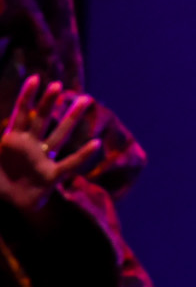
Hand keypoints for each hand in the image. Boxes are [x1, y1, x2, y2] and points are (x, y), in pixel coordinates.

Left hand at [0, 75, 102, 228]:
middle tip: (58, 85)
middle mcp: (30, 146)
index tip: (35, 78)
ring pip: (59, 135)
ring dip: (71, 118)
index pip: (21, 114)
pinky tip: (95, 143)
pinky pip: (69, 164)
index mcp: (12, 141)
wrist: (7, 208)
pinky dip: (82, 155)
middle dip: (49, 102)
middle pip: (42, 120)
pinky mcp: (50, 176)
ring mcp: (42, 160)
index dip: (27, 97)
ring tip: (86, 100)